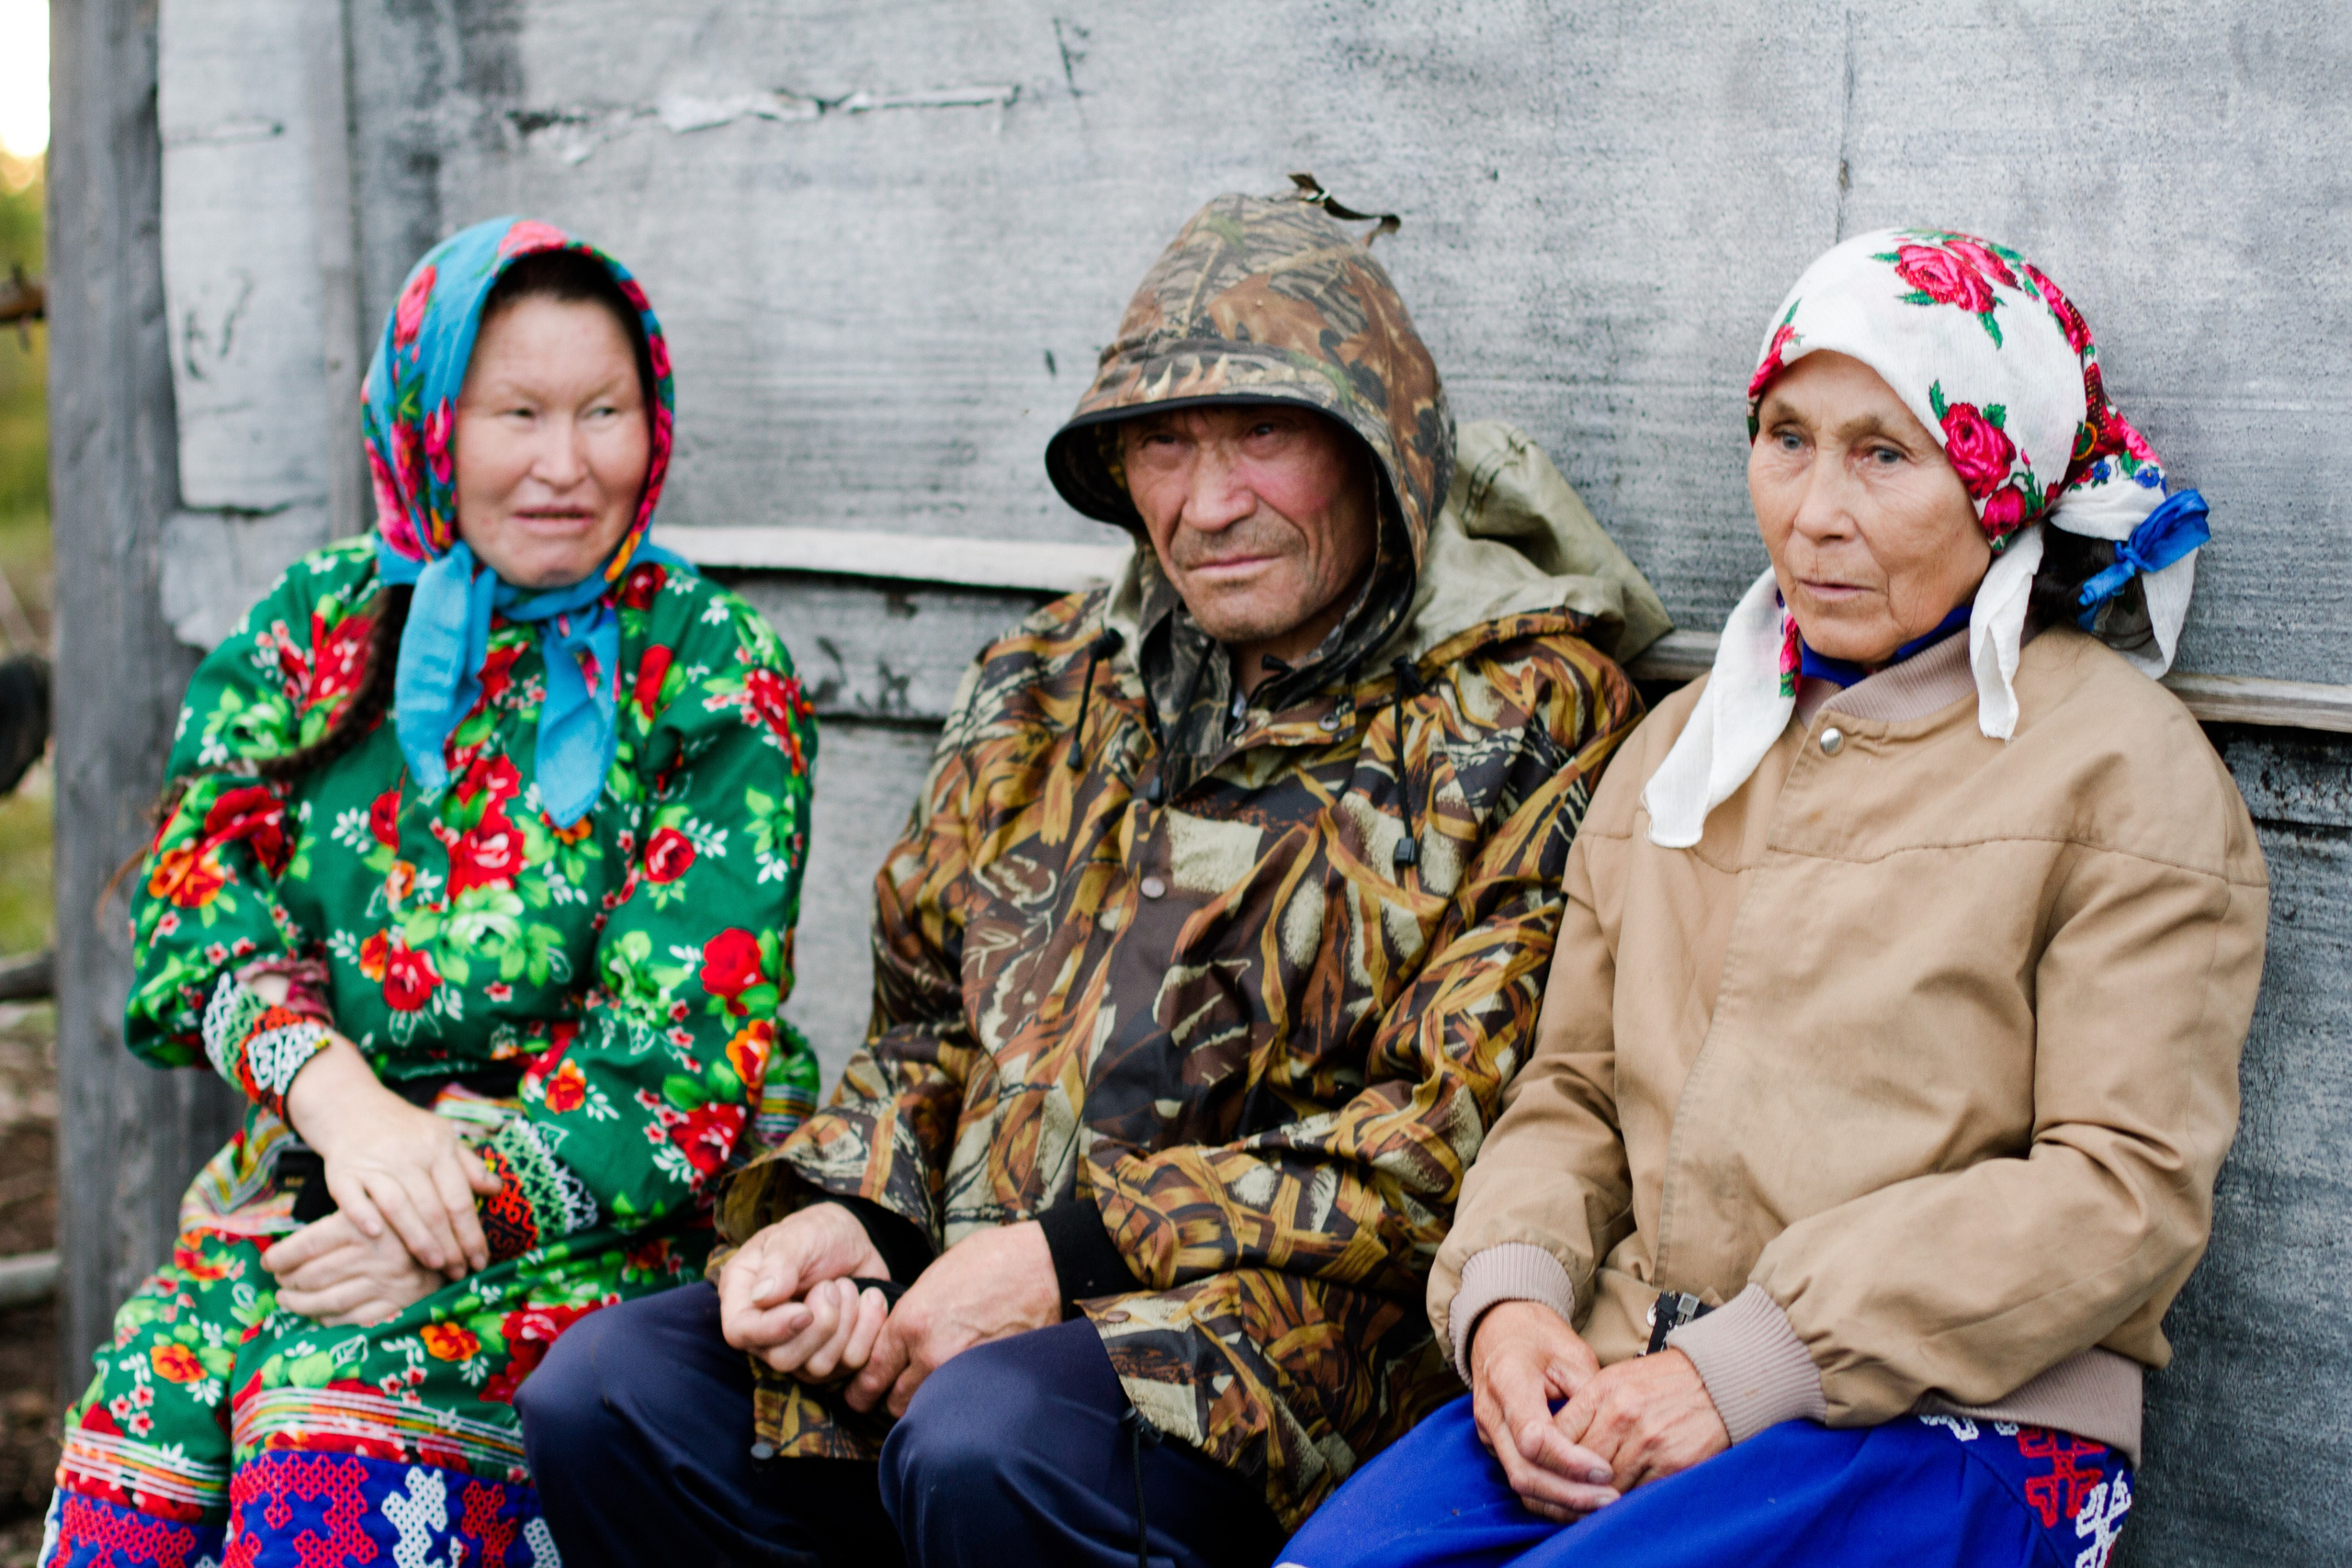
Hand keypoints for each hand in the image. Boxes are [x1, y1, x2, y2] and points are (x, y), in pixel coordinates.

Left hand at [262, 1212, 445, 1325]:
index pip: (306, 1245)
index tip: (269, 1260)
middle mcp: (374, 1254)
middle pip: (312, 1274)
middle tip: (279, 1280)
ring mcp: (386, 1283)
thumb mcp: (381, 1200)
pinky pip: (351, 1318)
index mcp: (366, 1223)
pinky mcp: (397, 1304)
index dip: (280, 1256)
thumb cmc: (410, 1216)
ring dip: (299, 1303)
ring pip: (326, 1300)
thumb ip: (344, 1212)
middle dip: (287, 1280)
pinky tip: (318, 1314)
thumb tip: (294, 1238)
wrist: (460, 1239)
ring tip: (287, 1299)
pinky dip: (328, 1319)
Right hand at [282, 1037, 501, 1275]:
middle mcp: (408, 1155)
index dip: (472, 1233)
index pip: (460, 1197)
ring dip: (417, 1240)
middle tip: (459, 1272)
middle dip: (450, 1246)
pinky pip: (351, 1198)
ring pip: (398, 1206)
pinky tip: (376, 1237)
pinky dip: (363, 1217)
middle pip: (433, 1208)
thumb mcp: (442, 1137)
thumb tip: (497, 1190)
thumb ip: (469, 1165)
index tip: (481, 1260)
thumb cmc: (405, 1131)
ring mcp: (373, 1164)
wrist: (352, 1107)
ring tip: (433, 1266)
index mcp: (438, 1147)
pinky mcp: (341, 1172)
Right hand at [718, 1202, 889, 1365]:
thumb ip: (780, 1262)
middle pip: (782, 1360)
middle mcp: (765, 1331)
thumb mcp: (798, 1234)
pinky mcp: (833, 1355)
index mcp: (742, 1297)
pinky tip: (868, 1298)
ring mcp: (799, 1349)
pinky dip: (869, 1328)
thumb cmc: (815, 1231)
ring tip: (847, 1286)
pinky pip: (853, 1363)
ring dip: (845, 1323)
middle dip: (819, 1325)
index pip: (739, 1333)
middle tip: (832, 1285)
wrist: (851, 1240)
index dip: (772, 1330)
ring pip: (819, 1368)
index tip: (805, 1311)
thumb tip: (763, 1296)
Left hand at [847, 1220, 1058, 1417]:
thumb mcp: (936, 1277)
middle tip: (898, 1395)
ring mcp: (961, 1371)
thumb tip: (902, 1335)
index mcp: (910, 1321)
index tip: (860, 1396)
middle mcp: (929, 1353)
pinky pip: (960, 1404)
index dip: (862, 1389)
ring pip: (927, 1410)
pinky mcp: (989, 1380)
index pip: (871, 1372)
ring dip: (926, 1406)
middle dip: (895, 1400)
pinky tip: (961, 1391)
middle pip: (895, 1402)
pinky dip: (956, 1403)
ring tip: (931, 1395)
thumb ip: (913, 1312)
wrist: (1043, 1265)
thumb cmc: (993, 1260)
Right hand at [1468, 1300, 1617, 1520]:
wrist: (1500, 1329)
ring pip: (1521, 1484)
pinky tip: (1583, 1499)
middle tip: (1611, 1500)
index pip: (1534, 1438)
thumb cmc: (1538, 1337)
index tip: (1605, 1470)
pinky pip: (1522, 1479)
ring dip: (1562, 1503)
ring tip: (1603, 1505)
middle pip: (1524, 1473)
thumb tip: (1615, 1442)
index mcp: (1508, 1382)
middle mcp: (1491, 1414)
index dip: (1570, 1462)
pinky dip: (1552, 1496)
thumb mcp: (1572, 1354)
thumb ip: (1589, 1397)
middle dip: (1570, 1495)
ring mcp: (1489, 1434)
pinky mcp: (1496, 1446)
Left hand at [1555, 1349, 1729, 1494]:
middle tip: (1566, 1495)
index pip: (1558, 1435)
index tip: (1548, 1470)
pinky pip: (1638, 1494)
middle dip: (1569, 1484)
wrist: (1717, 1380)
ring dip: (1596, 1498)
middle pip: (1578, 1465)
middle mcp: (1622, 1415)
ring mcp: (1648, 1441)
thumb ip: (1586, 1408)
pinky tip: (1624, 1497)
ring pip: (1605, 1486)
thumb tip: (1555, 1442)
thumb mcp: (1616, 1380)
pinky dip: (1628, 1500)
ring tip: (1594, 1500)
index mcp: (1602, 1390)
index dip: (1549, 1459)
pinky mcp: (1673, 1464)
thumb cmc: (1663, 1381)